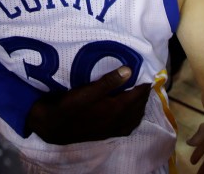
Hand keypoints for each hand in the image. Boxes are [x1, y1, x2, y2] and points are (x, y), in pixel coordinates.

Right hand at [25, 66, 149, 144]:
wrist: (55, 127)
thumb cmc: (70, 106)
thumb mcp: (87, 91)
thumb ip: (109, 81)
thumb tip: (129, 70)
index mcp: (116, 109)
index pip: (137, 95)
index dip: (144, 84)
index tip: (148, 73)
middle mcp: (119, 121)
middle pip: (138, 107)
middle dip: (143, 94)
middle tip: (144, 81)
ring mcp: (114, 129)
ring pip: (135, 118)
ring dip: (140, 106)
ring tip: (139, 94)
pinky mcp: (108, 133)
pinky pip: (128, 126)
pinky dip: (134, 118)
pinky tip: (129, 113)